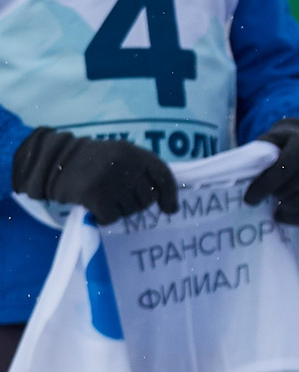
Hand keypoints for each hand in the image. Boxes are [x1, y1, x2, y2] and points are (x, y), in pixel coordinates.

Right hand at [10, 128, 176, 224]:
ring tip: (104, 198)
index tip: (170, 209)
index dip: (170, 195)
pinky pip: (111, 218)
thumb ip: (144, 172)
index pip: (163, 176)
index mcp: (135, 153)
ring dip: (119, 211)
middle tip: (118, 198)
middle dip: (136, 204)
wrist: (55, 161)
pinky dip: (105, 218)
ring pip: (130, 211)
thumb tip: (172, 205)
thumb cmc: (93, 162)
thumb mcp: (121, 156)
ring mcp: (111, 180)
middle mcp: (126, 165)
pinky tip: (96, 209)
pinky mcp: (95, 196)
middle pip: (147, 199)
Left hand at [243, 118, 298, 225]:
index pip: (278, 175)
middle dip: (272, 195)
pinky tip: (282, 214)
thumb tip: (241, 172)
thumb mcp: (272, 140)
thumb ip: (259, 153)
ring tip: (278, 198)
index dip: (261, 189)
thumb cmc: (285, 144)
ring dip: (281, 205)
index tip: (248, 200)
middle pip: (285, 194)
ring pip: (294, 207)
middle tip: (269, 191)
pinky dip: (293, 219)